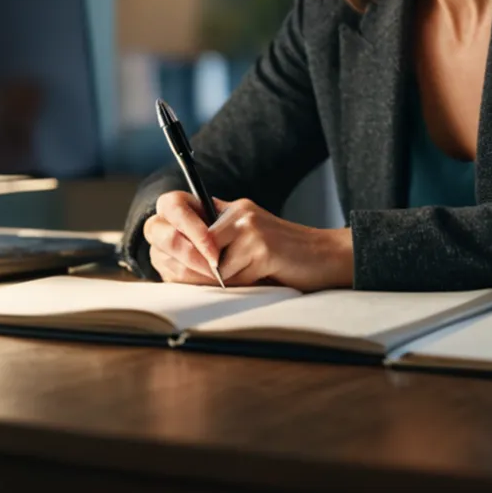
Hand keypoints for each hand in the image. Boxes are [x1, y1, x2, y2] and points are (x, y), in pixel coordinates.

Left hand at [143, 190, 353, 290]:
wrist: (325, 257)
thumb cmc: (282, 260)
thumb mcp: (244, 247)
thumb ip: (214, 249)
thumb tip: (172, 265)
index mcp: (228, 208)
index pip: (175, 206)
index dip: (166, 234)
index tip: (170, 262)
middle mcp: (235, 211)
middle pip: (185, 240)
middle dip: (187, 269)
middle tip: (205, 281)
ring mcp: (248, 226)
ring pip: (207, 264)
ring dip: (221, 281)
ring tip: (248, 277)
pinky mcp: (259, 245)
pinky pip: (230, 276)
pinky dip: (241, 285)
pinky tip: (262, 277)